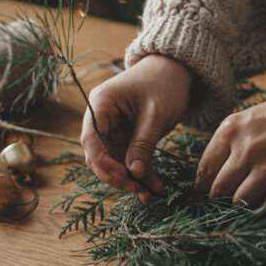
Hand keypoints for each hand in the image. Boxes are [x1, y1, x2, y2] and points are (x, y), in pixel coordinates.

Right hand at [81, 55, 192, 202]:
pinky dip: (139, 172)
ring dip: (130, 179)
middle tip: (139, 191)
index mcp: (100, 104)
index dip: (103, 163)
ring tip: (150, 195)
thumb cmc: (164, 84)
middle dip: (117, 176)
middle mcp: (100, 118)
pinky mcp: (124, 136)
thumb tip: (133, 174)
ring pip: (113, 162)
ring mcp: (111, 128)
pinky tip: (154, 187)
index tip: (124, 177)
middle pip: (98, 155)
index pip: (91, 140)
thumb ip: (142, 145)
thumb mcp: (155, 115)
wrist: (174, 70)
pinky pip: (127, 159)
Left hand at [196, 95, 265, 206]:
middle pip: (220, 190)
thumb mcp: (245, 121)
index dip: (201, 189)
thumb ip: (225, 146)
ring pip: (242, 201)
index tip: (202, 197)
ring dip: (242, 204)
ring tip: (248, 199)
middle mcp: (247, 148)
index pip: (204, 170)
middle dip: (220, 199)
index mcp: (230, 130)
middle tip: (224, 202)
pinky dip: (264, 208)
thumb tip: (205, 182)